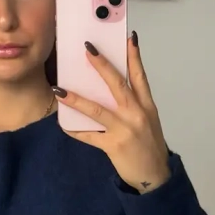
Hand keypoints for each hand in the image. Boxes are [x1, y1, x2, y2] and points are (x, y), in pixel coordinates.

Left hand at [55, 34, 170, 192]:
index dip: (134, 56)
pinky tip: (63, 124)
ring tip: (60, 89)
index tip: (128, 37)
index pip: (140, 76)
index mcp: (147, 105)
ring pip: (97, 109)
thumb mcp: (148, 121)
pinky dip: (76, 131)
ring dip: (77, 99)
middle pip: (117, 84)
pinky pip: (90, 136)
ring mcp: (124, 130)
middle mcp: (136, 114)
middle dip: (102, 65)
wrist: (155, 176)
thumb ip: (135, 104)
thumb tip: (114, 89)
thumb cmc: (150, 147)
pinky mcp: (113, 146)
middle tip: (88, 49)